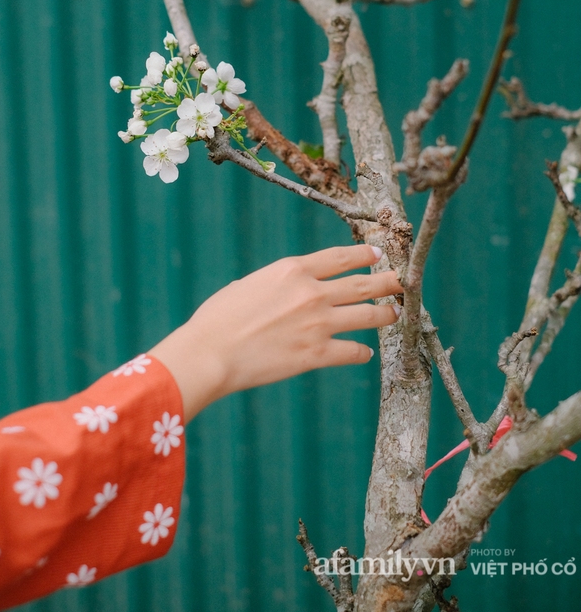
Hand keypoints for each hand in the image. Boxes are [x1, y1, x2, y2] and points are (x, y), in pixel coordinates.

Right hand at [149, 245, 402, 420]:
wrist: (210, 352)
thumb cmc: (218, 318)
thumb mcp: (250, 284)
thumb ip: (278, 283)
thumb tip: (291, 289)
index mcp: (293, 270)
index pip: (340, 257)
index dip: (364, 256)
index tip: (378, 256)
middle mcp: (312, 292)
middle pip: (363, 283)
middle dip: (388, 282)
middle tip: (401, 282)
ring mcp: (318, 324)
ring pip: (368, 316)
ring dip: (386, 314)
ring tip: (395, 314)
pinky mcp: (316, 355)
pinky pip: (352, 352)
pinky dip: (361, 353)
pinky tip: (364, 353)